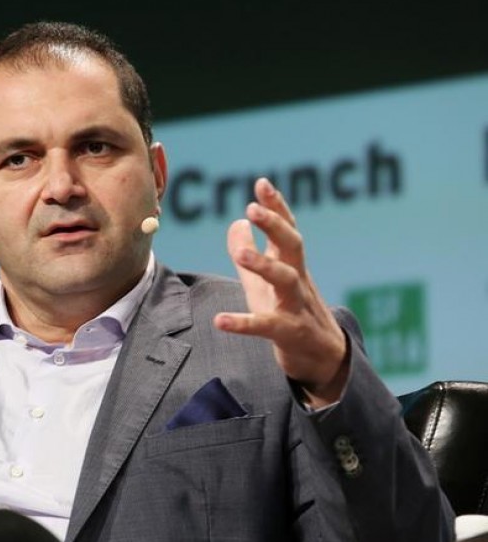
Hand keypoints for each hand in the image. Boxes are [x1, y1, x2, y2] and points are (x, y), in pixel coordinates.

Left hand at [213, 178, 347, 407]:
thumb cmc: (290, 313)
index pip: (286, 230)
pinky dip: (242, 323)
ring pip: (286, 280)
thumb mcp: (264, 282)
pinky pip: (265, 327)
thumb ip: (250, 252)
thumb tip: (235, 223)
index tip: (262, 184)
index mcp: (291, 265)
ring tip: (240, 254)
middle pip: (293, 246)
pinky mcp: (288, 333)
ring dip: (264, 265)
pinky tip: (220, 321)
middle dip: (275, 225)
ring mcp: (296, 306)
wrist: (321, 358)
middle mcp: (297, 280)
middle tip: (253, 208)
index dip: (276, 207)